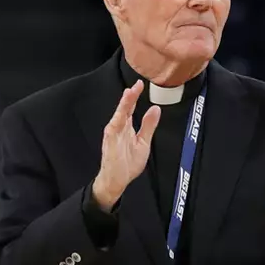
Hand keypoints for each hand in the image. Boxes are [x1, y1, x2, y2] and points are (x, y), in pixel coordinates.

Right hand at [91, 82, 161, 209]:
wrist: (117, 180)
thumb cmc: (127, 164)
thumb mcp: (144, 143)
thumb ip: (148, 126)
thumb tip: (155, 109)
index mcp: (127, 127)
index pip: (131, 108)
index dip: (135, 96)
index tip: (140, 85)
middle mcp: (119, 128)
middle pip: (125, 108)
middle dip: (130, 96)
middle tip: (137, 84)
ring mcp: (114, 134)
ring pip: (119, 115)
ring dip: (124, 104)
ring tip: (130, 93)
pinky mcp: (110, 141)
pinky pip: (114, 128)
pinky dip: (118, 119)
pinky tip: (122, 111)